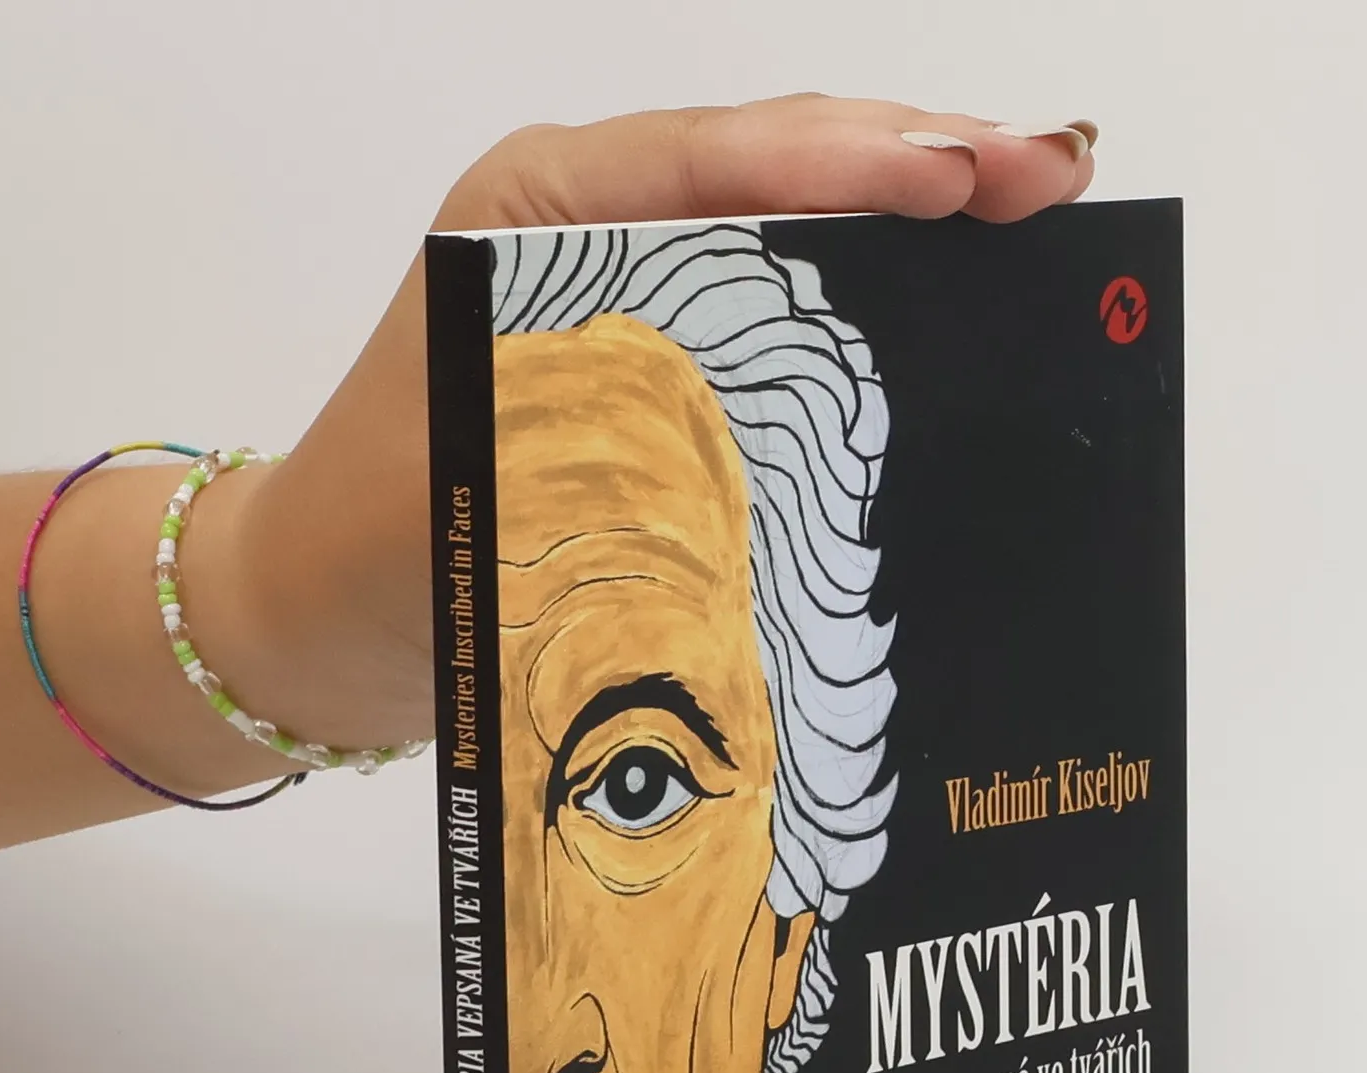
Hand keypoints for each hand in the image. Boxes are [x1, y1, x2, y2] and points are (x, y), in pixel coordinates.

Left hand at [213, 95, 1097, 751]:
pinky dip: (862, 295)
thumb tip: (796, 430)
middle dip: (921, 163)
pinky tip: (944, 304)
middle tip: (1051, 177)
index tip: (973, 176)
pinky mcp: (647, 353)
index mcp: (541, 213)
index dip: (861, 162)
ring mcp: (625, 284)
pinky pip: (774, 297)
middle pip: (782, 163)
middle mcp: (590, 225)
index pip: (727, 160)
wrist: (314, 617)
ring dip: (911, 219)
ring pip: (792, 219)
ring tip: (1030, 212)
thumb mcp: (498, 472)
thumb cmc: (380, 547)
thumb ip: (627, 429)